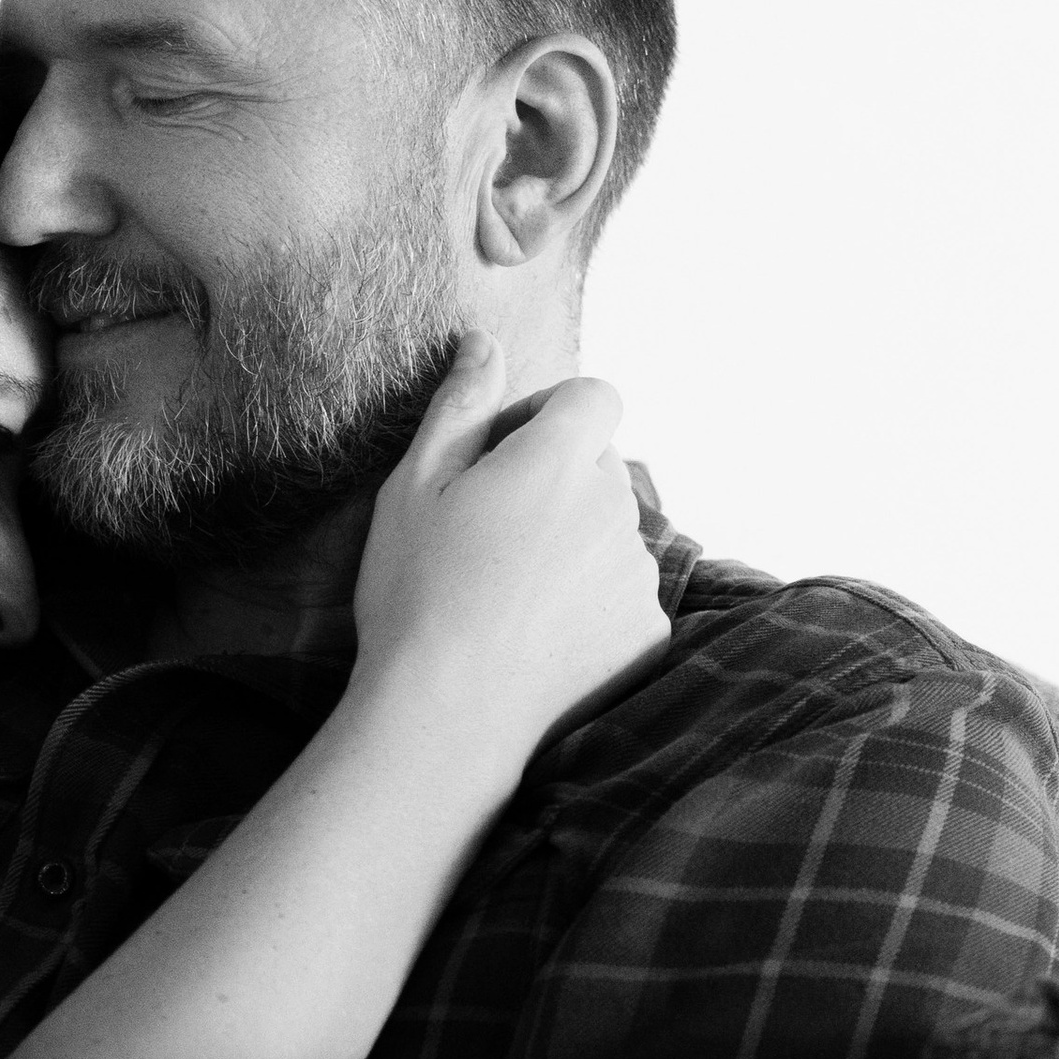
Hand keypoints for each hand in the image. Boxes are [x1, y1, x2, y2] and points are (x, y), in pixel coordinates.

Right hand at [352, 334, 667, 751]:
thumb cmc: (415, 593)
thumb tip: (484, 341)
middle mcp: (615, 509)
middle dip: (557, 484)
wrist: (445, 717)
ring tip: (504, 598)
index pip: (596, 397)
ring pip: (612, 535)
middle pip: (600, 469)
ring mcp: (637, 576)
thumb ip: (460, 406)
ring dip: (573, 547)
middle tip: (487, 536)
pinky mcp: (645, 634)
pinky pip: (622, 597)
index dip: (552, 415)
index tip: (504, 455)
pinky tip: (532, 638)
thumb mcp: (413, 487)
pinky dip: (588, 607)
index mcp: (558, 460)